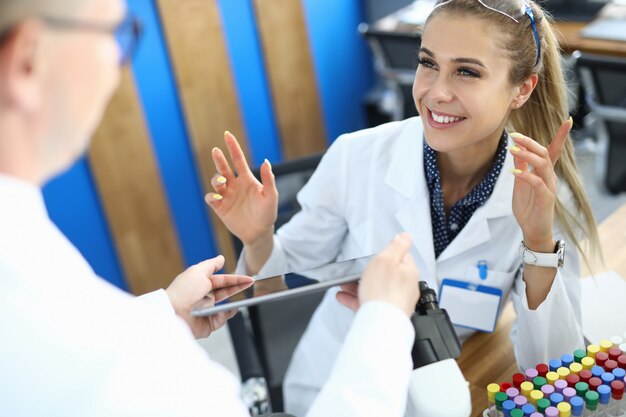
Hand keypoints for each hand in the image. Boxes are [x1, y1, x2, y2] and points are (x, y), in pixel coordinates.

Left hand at [166, 255, 253, 338]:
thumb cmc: (182, 291)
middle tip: (250, 288)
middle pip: (227, 293)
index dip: (236, 279)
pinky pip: (222, 320)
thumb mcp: (198, 271)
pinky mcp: (207, 325)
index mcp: (202, 284)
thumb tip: (221, 258)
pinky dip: (225, 315)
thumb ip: (211, 264)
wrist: (173, 313)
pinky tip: (224, 310)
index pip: (223, 280)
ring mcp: (207, 311)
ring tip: (240, 299)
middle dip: (238, 290)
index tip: (248, 280)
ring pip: (227, 307)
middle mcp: (205, 298)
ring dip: (233, 303)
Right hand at [205, 131, 277, 245]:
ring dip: (216, 178)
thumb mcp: (271, 196)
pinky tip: (217, 197)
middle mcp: (234, 185)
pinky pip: (211, 198)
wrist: (260, 233)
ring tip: (222, 181)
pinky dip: (212, 196)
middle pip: (224, 168)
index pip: (238, 160)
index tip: (227, 134)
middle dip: (219, 159)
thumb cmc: (267, 213)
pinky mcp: (220, 208)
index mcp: (246, 179)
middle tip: (216, 151)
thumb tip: (266, 161)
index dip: (233, 147)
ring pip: (216, 181)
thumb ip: (268, 179)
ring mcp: (226, 196)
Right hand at [336, 233, 419, 316]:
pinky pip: (369, 302)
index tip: (375, 257)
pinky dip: (356, 298)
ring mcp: (395, 301)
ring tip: (344, 285)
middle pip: (386, 274)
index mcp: (408, 271)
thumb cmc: (384, 291)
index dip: (385, 255)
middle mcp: (405, 287)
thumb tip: (406, 236)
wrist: (380, 323)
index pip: (400, 257)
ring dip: (358, 285)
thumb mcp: (387, 259)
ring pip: (375, 289)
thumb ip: (396, 246)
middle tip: (355, 272)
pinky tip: (344, 297)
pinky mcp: (385, 313)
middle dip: (368, 272)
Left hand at [509, 119, 570, 250]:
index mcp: (545, 173)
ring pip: (543, 165)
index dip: (561, 136)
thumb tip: (516, 150)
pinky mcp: (545, 198)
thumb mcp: (520, 184)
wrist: (532, 230)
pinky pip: (537, 183)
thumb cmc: (528, 207)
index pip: (554, 151)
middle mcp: (550, 177)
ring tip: (512, 150)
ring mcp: (549, 187)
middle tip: (514, 135)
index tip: (567, 120)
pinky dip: (526, 175)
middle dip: (531, 142)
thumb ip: (521, 167)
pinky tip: (514, 172)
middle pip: (545, 153)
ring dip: (527, 155)